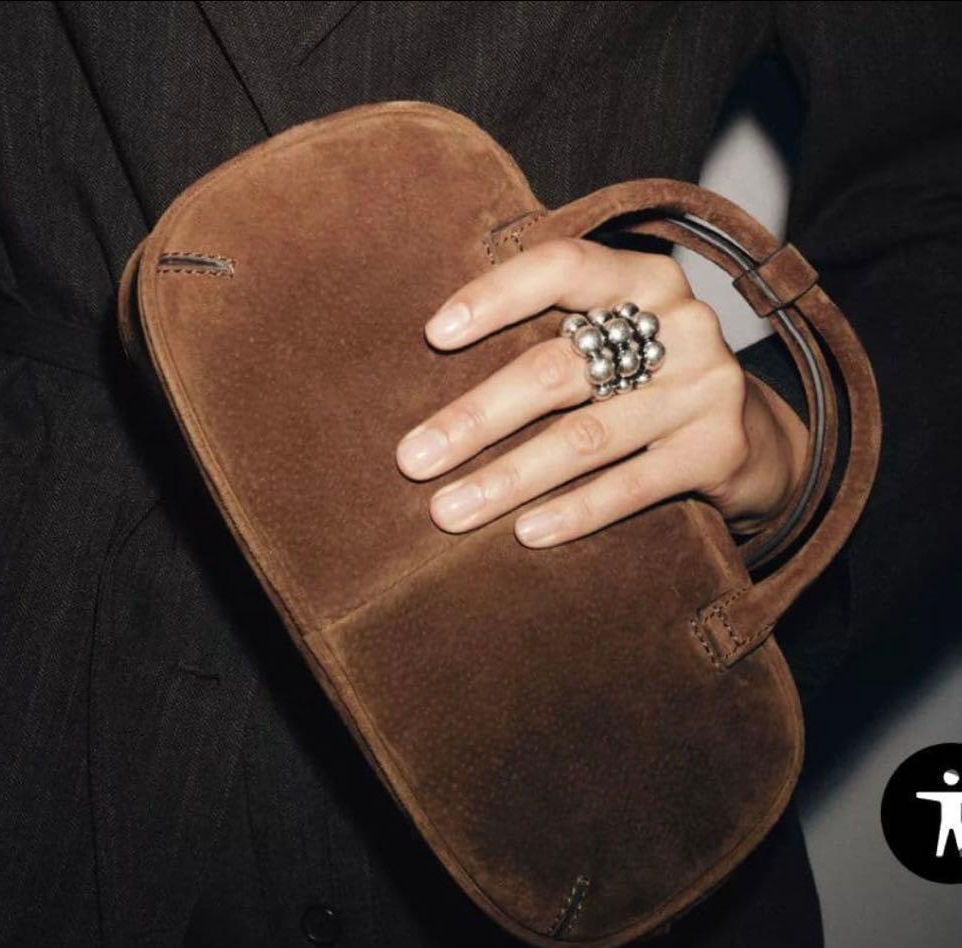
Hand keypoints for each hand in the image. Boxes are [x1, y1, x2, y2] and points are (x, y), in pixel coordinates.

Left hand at [393, 238, 809, 547]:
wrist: (758, 436)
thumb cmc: (649, 380)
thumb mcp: (615, 337)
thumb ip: (554, 334)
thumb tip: (433, 368)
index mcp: (642, 280)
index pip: (563, 267)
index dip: (496, 295)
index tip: (434, 335)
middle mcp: (681, 324)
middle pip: (557, 369)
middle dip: (476, 418)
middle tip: (413, 459)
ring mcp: (705, 387)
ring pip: (585, 436)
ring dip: (508, 478)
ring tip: (449, 510)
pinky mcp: (719, 449)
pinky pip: (632, 485)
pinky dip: (574, 511)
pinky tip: (525, 533)